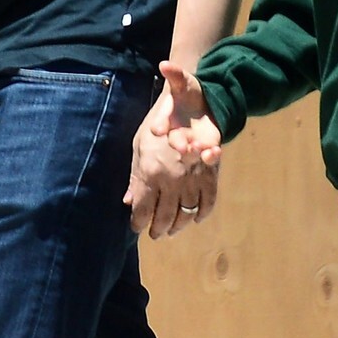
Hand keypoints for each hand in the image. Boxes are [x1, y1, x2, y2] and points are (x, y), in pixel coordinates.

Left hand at [123, 62, 221, 238]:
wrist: (190, 103)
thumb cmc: (157, 124)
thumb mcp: (138, 146)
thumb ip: (135, 177)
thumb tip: (128, 201)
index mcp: (150, 173)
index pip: (143, 210)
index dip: (139, 223)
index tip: (137, 227)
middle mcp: (171, 180)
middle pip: (164, 217)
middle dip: (158, 229)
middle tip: (154, 234)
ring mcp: (192, 178)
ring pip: (185, 213)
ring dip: (178, 226)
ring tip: (171, 230)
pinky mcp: (210, 175)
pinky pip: (207, 202)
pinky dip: (201, 214)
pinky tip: (195, 219)